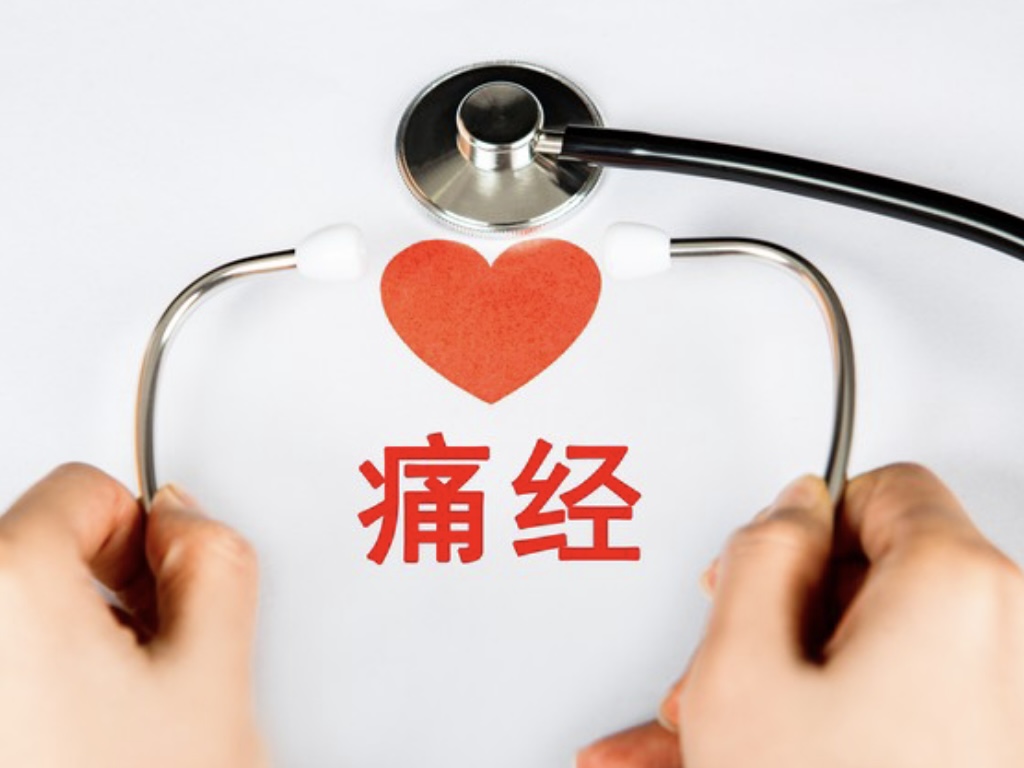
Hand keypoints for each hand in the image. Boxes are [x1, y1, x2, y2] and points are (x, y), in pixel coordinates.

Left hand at [0, 464, 263, 767]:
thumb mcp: (215, 677)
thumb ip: (216, 561)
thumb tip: (188, 524)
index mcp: (6, 591)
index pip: (81, 487)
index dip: (147, 536)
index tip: (165, 592)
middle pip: (47, 542)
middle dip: (110, 587)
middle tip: (150, 659)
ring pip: (29, 603)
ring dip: (78, 634)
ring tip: (118, 708)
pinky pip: (14, 654)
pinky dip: (47, 673)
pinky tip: (84, 732)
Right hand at [578, 463, 1023, 766]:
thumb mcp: (741, 669)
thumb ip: (757, 555)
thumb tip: (788, 510)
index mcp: (956, 590)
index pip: (886, 490)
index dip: (805, 519)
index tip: (759, 562)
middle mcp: (1007, 647)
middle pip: (874, 585)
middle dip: (778, 622)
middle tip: (716, 666)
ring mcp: (1002, 714)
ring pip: (867, 667)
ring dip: (779, 691)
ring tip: (697, 741)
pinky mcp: (984, 756)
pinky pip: (888, 720)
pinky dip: (816, 731)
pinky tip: (734, 762)